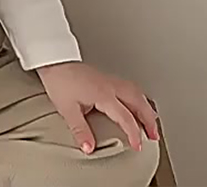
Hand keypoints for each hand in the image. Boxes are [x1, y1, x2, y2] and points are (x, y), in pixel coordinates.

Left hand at [35, 61, 159, 153]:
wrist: (51, 59)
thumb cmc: (58, 79)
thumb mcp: (67, 108)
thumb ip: (80, 129)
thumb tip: (88, 147)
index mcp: (103, 94)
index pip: (126, 117)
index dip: (134, 134)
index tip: (137, 146)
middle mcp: (109, 85)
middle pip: (138, 102)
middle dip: (149, 120)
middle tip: (154, 135)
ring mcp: (107, 79)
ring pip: (136, 92)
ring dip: (146, 107)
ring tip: (151, 120)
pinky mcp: (103, 76)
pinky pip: (128, 86)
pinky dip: (138, 96)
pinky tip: (135, 101)